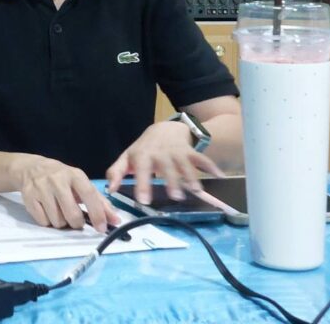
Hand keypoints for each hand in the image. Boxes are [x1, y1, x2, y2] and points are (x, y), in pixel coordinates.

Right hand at [11, 154, 118, 232]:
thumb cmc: (61, 178)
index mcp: (74, 175)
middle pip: (72, 214)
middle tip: (75, 220)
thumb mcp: (80, 183)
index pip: (89, 195)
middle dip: (76, 223)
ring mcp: (41, 187)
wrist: (31, 168)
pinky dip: (47, 221)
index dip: (97, 213)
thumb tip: (115, 221)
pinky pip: (43, 221)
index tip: (101, 228)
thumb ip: (99, 202)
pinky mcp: (28, 196)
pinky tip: (47, 210)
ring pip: (57, 221)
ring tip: (59, 211)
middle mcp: (57, 179)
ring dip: (61, 222)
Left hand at [105, 120, 224, 203]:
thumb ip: (116, 172)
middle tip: (175, 196)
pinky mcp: (191, 152)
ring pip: (185, 164)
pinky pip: (202, 158)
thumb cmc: (144, 149)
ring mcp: (177, 152)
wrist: (165, 129)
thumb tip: (109, 190)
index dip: (142, 184)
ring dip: (191, 176)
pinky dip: (211, 166)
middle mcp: (160, 153)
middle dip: (172, 181)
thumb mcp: (127, 158)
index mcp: (142, 156)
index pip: (141, 170)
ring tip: (197, 190)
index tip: (143, 200)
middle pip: (166, 168)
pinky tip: (220, 176)